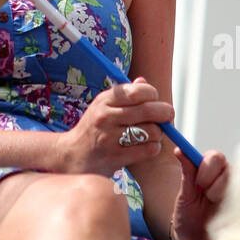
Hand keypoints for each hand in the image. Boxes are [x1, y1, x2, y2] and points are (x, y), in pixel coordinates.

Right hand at [58, 79, 172, 176]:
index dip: (153, 94)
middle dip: (165, 112)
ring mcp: (111, 138)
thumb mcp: (102, 106)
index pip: (137, 91)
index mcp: (104, 100)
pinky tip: (148, 146)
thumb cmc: (93, 128)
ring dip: (158, 133)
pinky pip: (148, 149)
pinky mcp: (117, 157)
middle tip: (168, 116)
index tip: (155, 100)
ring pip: (151, 131)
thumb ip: (123, 94)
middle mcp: (106, 117)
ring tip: (153, 134)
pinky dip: (154, 147)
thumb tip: (144, 82)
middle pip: (148, 110)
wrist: (72, 156)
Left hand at [169, 147, 228, 239]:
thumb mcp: (185, 196)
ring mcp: (238, 194)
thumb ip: (186, 172)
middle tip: (205, 198)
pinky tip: (226, 217)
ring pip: (237, 183)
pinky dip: (236, 208)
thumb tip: (178, 149)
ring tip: (214, 209)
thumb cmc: (189, 218)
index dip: (207, 168)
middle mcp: (227, 180)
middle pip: (228, 168)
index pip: (216, 157)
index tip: (198, 183)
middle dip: (214, 184)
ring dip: (222, 197)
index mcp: (210, 172)